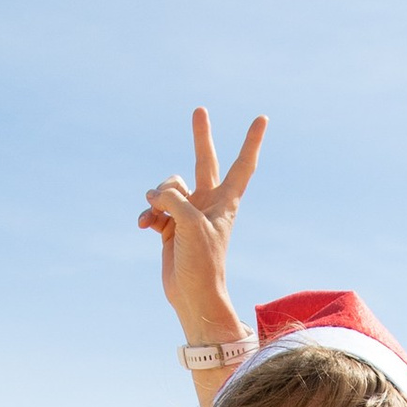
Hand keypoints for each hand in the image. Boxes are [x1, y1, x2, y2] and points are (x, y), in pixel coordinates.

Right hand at [139, 105, 265, 342]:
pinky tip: (145, 226)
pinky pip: (155, 207)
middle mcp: (207, 203)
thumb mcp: (189, 223)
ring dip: (157, 196)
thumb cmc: (202, 262)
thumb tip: (154, 195)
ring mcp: (188, 213)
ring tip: (156, 216)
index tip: (261, 118)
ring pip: (168, 186)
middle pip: (203, 161)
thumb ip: (173, 198)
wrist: (192, 296)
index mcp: (225, 201)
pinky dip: (148, 214)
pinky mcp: (170, 226)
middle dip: (200, 137)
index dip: (251, 141)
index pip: (242, 165)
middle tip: (199, 110)